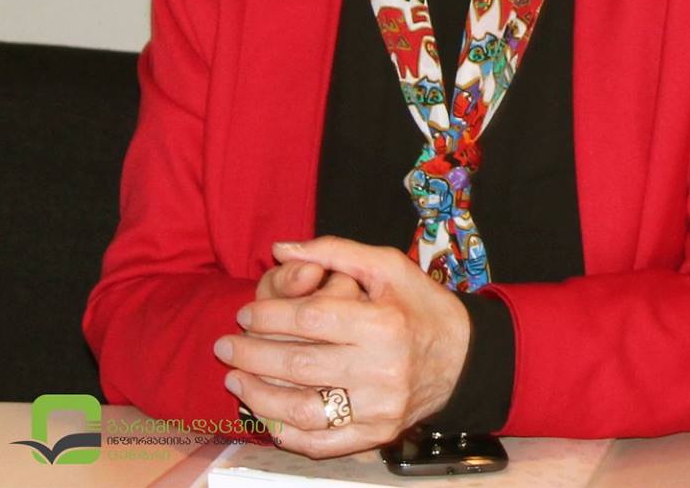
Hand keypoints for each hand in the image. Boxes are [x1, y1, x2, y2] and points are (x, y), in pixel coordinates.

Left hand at [215, 237, 469, 458]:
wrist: (464, 357)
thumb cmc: (420, 307)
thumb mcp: (388, 267)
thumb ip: (335, 251)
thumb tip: (281, 248)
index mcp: (384, 323)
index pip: (310, 318)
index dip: (269, 314)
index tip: (245, 313)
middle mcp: (382, 368)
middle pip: (298, 363)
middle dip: (251, 353)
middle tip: (224, 345)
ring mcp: (379, 406)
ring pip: (302, 408)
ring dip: (258, 395)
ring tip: (235, 379)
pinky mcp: (377, 433)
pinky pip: (321, 442)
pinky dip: (287, 432)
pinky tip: (266, 415)